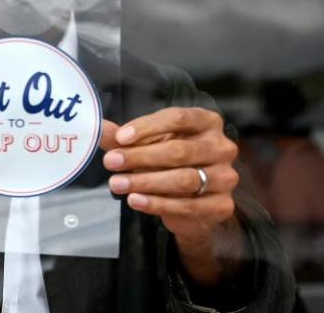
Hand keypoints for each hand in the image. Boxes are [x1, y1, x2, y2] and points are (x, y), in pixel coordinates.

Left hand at [102, 107, 240, 282]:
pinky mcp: (222, 205)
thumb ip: (125, 137)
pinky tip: (135, 200)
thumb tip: (97, 127)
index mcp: (207, 122)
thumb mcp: (149, 145)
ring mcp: (226, 176)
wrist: (194, 204)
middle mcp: (222, 146)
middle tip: (112, 162)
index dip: (147, 127)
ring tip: (118, 183)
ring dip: (145, 181)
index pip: (178, 118)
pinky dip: (158, 203)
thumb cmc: (171, 164)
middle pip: (179, 150)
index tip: (121, 137)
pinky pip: (187, 205)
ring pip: (183, 179)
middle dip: (140, 156)